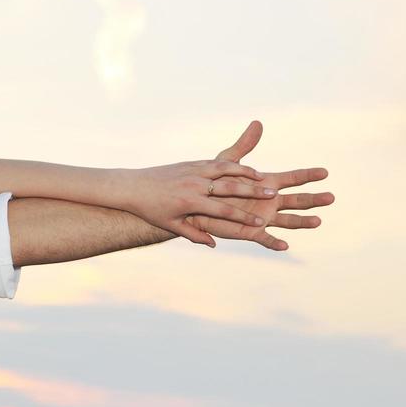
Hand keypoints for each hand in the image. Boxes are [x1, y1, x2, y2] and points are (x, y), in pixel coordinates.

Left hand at [124, 156, 272, 245]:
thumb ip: (193, 234)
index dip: (242, 217)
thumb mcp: (170, 225)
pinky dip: (233, 165)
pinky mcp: (192, 163)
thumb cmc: (150, 210)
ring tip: (264, 178)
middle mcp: (194, 184)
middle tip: (273, 195)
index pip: (222, 210)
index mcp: (189, 202)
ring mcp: (193, 171)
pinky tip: (244, 168)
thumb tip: (213, 244)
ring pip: (225, 169)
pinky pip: (217, 162)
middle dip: (252, 191)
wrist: (132, 186)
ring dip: (246, 173)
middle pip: (229, 187)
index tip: (260, 222)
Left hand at [189, 121, 332, 251]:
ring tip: (317, 221)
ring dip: (302, 222)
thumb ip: (244, 145)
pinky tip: (285, 246)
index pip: (292, 178)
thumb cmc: (213, 183)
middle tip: (331, 197)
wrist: (197, 204)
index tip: (325, 172)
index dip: (308, 175)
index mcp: (267, 184)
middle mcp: (270, 202)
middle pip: (297, 200)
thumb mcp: (228, 162)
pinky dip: (274, 242)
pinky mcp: (250, 232)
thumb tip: (257, 123)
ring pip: (288, 220)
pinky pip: (265, 238)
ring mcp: (263, 217)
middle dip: (313, 199)